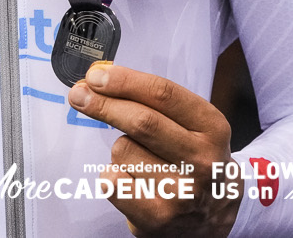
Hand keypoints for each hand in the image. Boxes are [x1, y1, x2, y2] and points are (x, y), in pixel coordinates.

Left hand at [66, 62, 238, 236]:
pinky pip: (113, 182)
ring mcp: (180, 191)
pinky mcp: (157, 217)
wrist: (212, 216)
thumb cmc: (194, 160)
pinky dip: (112, 175)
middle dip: (103, 104)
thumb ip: (156, 102)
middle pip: (141, 122)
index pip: (164, 95)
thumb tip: (102, 81)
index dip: (125, 81)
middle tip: (79, 95)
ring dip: (120, 149)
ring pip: (123, 150)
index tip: (97, 76)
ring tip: (140, 160)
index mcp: (212, 127)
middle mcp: (201, 160)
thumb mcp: (195, 126)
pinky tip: (130, 180)